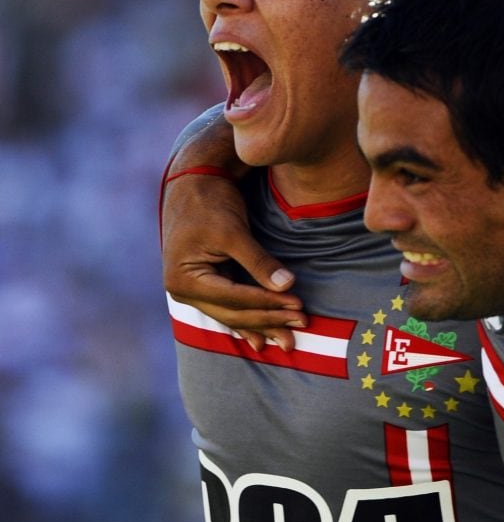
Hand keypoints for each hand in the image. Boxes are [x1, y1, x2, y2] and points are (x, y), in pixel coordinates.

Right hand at [161, 109, 305, 350]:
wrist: (194, 181)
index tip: (298, 305)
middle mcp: (182, 291)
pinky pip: (228, 308)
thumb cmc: (210, 201)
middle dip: (269, 320)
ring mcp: (191, 291)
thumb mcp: (234, 231)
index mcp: (184, 279)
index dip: (267, 303)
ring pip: (232, 315)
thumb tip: (287, 286)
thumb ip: (258, 261)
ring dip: (262, 326)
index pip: (234, 298)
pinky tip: (263, 340)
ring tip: (290, 340)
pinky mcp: (204, 286)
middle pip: (232, 313)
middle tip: (302, 324)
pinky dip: (248, 321)